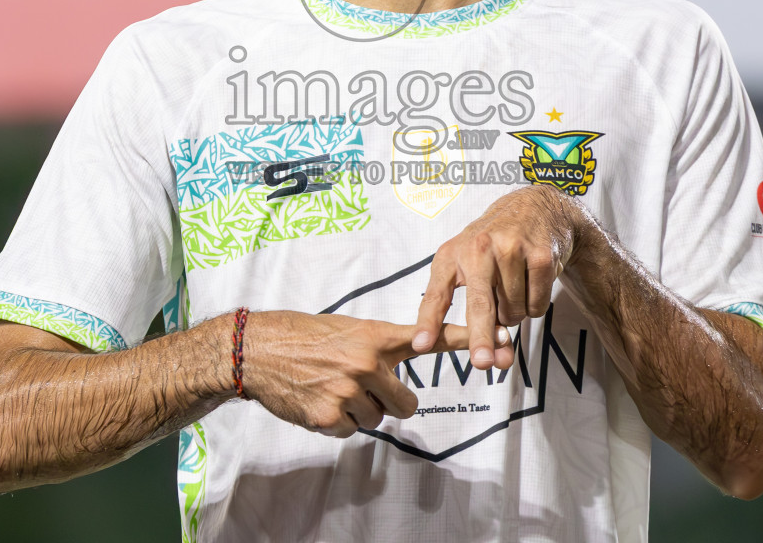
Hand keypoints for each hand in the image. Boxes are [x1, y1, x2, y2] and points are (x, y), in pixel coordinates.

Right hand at [241, 312, 468, 437]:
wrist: (257, 350)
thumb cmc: (303, 336)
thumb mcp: (348, 330)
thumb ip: (379, 349)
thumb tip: (396, 371)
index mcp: (376, 337)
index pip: (431, 338)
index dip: (469, 341)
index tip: (505, 339)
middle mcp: (367, 364)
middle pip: (406, 403)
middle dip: (389, 400)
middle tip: (361, 386)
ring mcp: (349, 392)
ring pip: (379, 419)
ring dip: (360, 411)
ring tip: (332, 388)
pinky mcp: (330, 418)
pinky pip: (352, 431)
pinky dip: (339, 422)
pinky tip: (319, 401)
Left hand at [412, 185, 582, 370]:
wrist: (535, 207)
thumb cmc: (494, 243)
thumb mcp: (467, 261)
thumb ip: (473, 307)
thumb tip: (490, 358)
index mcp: (452, 254)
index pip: (436, 294)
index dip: (428, 321)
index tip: (421, 345)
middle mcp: (479, 249)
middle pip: (479, 304)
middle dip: (480, 337)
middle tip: (482, 364)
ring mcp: (511, 249)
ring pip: (513, 311)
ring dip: (514, 314)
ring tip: (512, 288)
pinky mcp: (540, 256)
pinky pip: (537, 305)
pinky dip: (535, 305)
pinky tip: (531, 283)